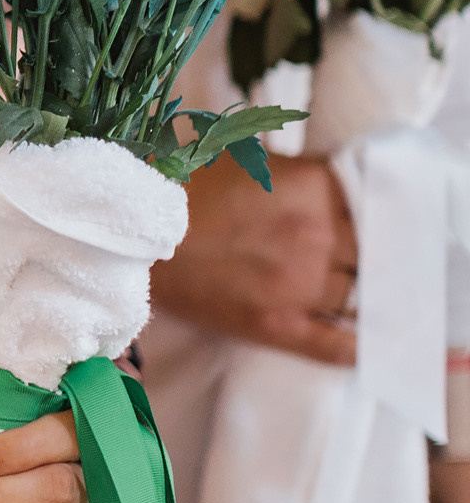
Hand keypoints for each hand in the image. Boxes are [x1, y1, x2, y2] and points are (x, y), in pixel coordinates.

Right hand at [149, 152, 355, 363]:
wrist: (131, 231)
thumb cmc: (183, 186)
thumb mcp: (246, 155)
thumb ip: (299, 170)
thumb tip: (333, 183)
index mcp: (313, 187)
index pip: (371, 208)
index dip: (365, 219)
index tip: (359, 225)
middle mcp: (316, 235)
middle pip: (369, 254)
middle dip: (359, 256)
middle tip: (344, 257)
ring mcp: (300, 284)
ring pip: (356, 295)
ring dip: (351, 293)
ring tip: (338, 289)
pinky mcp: (278, 324)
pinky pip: (336, 345)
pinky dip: (356, 348)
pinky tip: (364, 344)